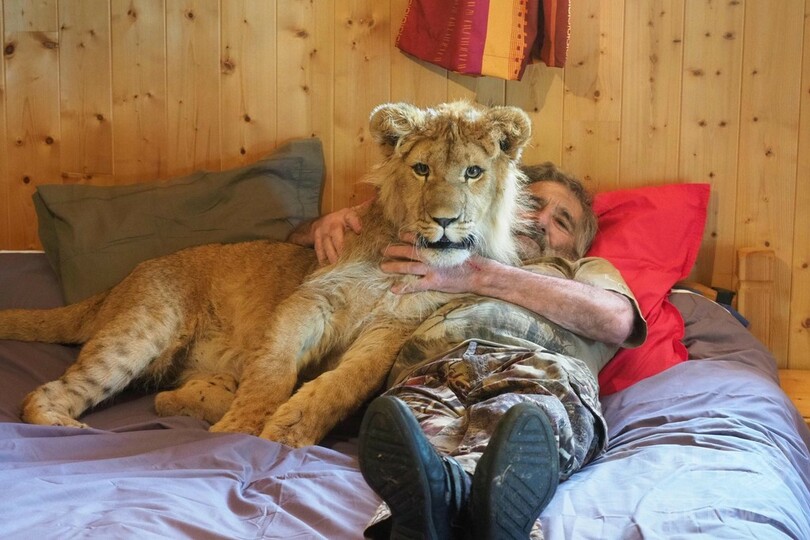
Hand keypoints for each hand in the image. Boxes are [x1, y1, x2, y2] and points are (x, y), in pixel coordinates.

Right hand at [308, 199, 371, 263]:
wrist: (320, 223)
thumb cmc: (342, 220)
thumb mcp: (352, 213)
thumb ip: (364, 209)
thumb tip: (377, 199)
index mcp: (345, 215)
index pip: (350, 216)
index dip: (355, 222)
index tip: (359, 230)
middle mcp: (332, 223)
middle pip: (336, 235)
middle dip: (340, 247)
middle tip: (346, 258)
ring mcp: (322, 233)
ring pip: (326, 245)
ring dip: (332, 256)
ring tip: (338, 266)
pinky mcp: (316, 241)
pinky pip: (319, 251)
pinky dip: (323, 260)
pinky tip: (327, 268)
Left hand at [380, 235, 495, 294]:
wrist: (479, 274)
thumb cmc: (471, 260)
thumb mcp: (458, 249)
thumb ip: (446, 246)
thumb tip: (439, 241)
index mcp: (437, 247)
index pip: (419, 240)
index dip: (407, 237)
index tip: (399, 235)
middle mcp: (432, 257)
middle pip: (409, 252)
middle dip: (395, 250)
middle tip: (383, 250)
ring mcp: (431, 270)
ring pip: (408, 267)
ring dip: (394, 266)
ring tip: (382, 266)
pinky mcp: (434, 282)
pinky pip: (415, 285)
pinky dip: (404, 287)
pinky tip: (394, 289)